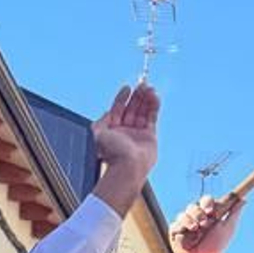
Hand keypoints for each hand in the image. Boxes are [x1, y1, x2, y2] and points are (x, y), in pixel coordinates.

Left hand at [90, 82, 159, 214]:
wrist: (128, 167)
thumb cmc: (112, 153)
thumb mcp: (98, 134)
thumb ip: (101, 121)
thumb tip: (107, 112)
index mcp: (112, 130)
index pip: (117, 109)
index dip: (122, 98)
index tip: (127, 88)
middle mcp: (124, 131)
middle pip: (131, 108)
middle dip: (136, 96)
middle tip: (142, 85)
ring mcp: (137, 133)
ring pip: (142, 111)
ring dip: (146, 99)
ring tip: (149, 88)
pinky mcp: (149, 136)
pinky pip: (151, 117)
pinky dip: (153, 106)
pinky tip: (155, 97)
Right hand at [169, 191, 242, 252]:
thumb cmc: (217, 246)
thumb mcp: (228, 228)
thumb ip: (234, 213)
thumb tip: (243, 199)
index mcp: (207, 213)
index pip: (205, 200)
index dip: (207, 203)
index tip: (211, 210)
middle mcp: (195, 216)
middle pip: (193, 206)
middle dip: (198, 213)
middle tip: (204, 223)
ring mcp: (184, 224)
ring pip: (183, 214)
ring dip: (190, 221)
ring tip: (196, 231)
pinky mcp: (175, 232)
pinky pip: (175, 225)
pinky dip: (182, 229)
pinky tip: (187, 237)